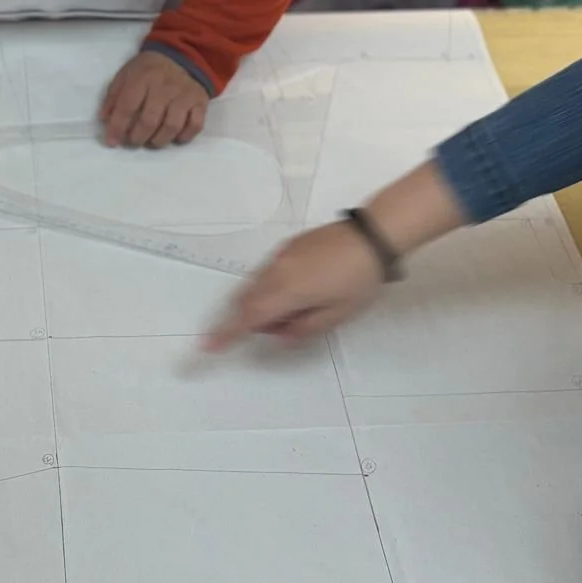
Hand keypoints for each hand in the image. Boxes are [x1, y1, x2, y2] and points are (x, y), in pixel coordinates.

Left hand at [100, 50, 207, 147]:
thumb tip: (105, 119)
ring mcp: (185, 95)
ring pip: (172, 126)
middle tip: (133, 141)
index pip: (127, 106)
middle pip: (150, 120)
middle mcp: (164, 87)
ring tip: (152, 141)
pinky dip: (184, 136)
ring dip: (159, 140)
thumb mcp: (127, 73)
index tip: (111, 142)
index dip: (117, 127)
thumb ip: (114, 95)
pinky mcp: (200, 102)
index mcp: (143, 78)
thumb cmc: (149, 68)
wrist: (184, 55)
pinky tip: (175, 137)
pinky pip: (195, 125)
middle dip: (138, 137)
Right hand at [202, 222, 385, 349]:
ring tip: (301, 306)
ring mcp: (280, 256)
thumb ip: (304, 329)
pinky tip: (302, 288)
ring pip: (256, 285)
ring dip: (264, 302)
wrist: (372, 236)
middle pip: (246, 300)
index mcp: (287, 291)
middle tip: (286, 326)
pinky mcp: (287, 246)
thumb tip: (279, 334)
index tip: (209, 346)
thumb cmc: (359, 280)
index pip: (249, 317)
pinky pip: (267, 272)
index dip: (227, 333)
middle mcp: (276, 271)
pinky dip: (271, 287)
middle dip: (253, 319)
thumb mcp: (337, 314)